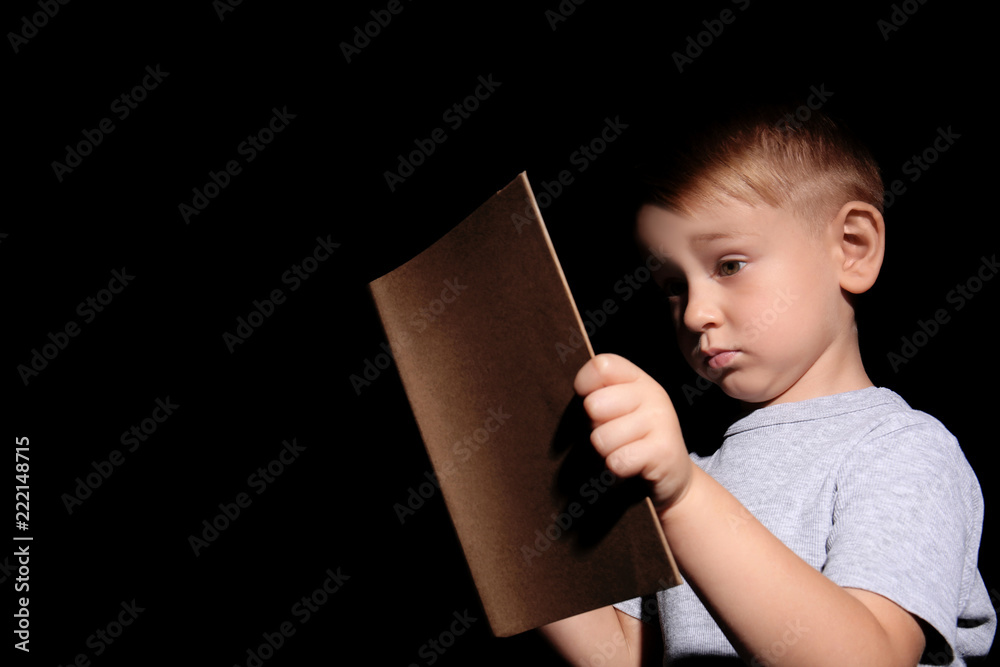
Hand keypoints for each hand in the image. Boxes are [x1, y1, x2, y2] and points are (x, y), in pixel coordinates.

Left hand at [574, 353, 691, 516]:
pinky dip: (617, 468)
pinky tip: (632, 465)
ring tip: (623, 450)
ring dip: (606, 451)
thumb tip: (579, 399)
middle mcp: (653, 393)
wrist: (672, 473)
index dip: (584, 385)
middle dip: (594, 427)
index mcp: (638, 379)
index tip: (590, 404)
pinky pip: (617, 461)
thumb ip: (598, 394)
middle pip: (594, 405)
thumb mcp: (618, 409)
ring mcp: (661, 420)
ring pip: (602, 438)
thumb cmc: (633, 438)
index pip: (601, 366)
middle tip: (613, 434)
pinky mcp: (663, 451)